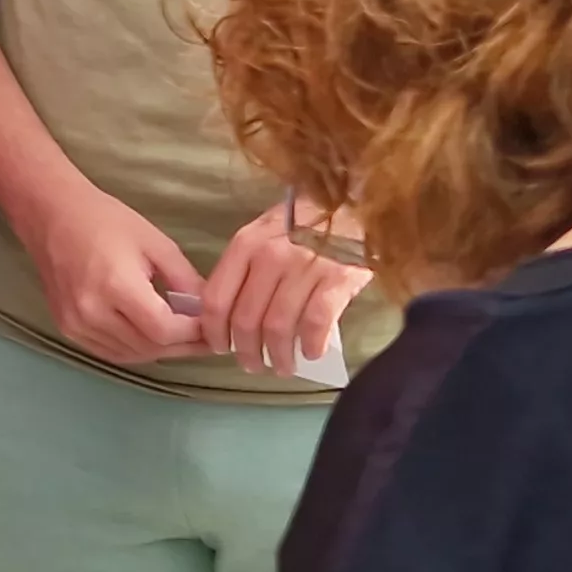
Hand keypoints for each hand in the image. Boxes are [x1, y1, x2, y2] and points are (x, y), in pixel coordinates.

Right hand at [18, 177, 205, 367]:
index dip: (194, 335)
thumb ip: (186, 280)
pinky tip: (151, 336)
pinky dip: (136, 350)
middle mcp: (92, 313)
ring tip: (183, 337)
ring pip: (132, 355)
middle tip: (207, 338)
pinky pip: (111, 352)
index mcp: (116, 286)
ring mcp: (76, 325)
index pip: (164, 330)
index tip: (215, 328)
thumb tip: (211, 311)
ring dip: (161, 350)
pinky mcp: (68, 330)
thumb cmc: (105, 220)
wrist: (52, 216)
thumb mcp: (156, 243)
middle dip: (183, 346)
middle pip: (150, 347)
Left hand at [195, 199, 372, 377]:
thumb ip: (244, 268)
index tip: (221, 348)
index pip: (217, 299)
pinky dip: (311, 344)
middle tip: (254, 365)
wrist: (357, 205)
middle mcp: (271, 254)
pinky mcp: (339, 277)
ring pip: (278, 326)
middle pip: (246, 319)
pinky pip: (316, 321)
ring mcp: (305, 265)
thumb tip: (221, 315)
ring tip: (282, 366)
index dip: (215, 332)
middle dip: (246, 351)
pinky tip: (311, 352)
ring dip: (278, 355)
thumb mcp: (266, 233)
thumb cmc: (307, 224)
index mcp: (246, 244)